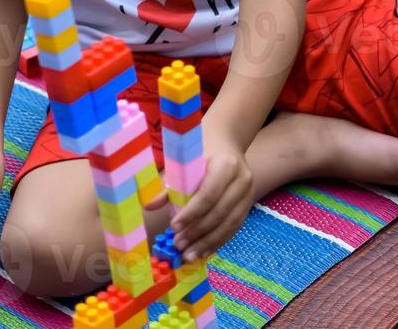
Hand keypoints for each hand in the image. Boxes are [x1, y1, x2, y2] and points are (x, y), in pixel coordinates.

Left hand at [169, 120, 253, 261]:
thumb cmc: (201, 150)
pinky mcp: (249, 206)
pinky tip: (202, 251)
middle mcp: (242, 180)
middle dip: (197, 232)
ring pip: (228, 225)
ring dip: (207, 243)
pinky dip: (217, 242)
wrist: (226, 142)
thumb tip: (148, 205)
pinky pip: (233, 228)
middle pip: (219, 213)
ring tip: (188, 254)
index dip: (191, 213)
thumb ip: (169, 182)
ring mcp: (248, 194)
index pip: (209, 194)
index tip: (173, 227)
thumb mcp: (186, 159)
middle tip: (178, 244)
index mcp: (226, 164)